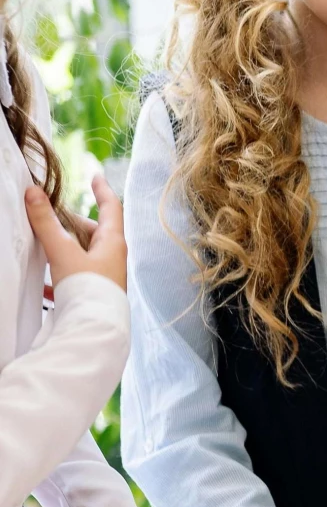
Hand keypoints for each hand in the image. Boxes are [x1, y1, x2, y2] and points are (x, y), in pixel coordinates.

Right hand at [26, 173, 125, 290]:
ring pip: (82, 253)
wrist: (95, 330)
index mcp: (113, 242)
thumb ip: (46, 223)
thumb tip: (33, 191)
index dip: (102, 190)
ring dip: (64, 247)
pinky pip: (75, 276)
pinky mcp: (93, 292)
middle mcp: (113, 257)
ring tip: (42, 243)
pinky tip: (45, 283)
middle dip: (71, 222)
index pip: (111, 207)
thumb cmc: (86, 289)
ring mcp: (104, 275)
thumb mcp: (63, 252)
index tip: (96, 175)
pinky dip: (60, 274)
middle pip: (93, 231)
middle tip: (49, 215)